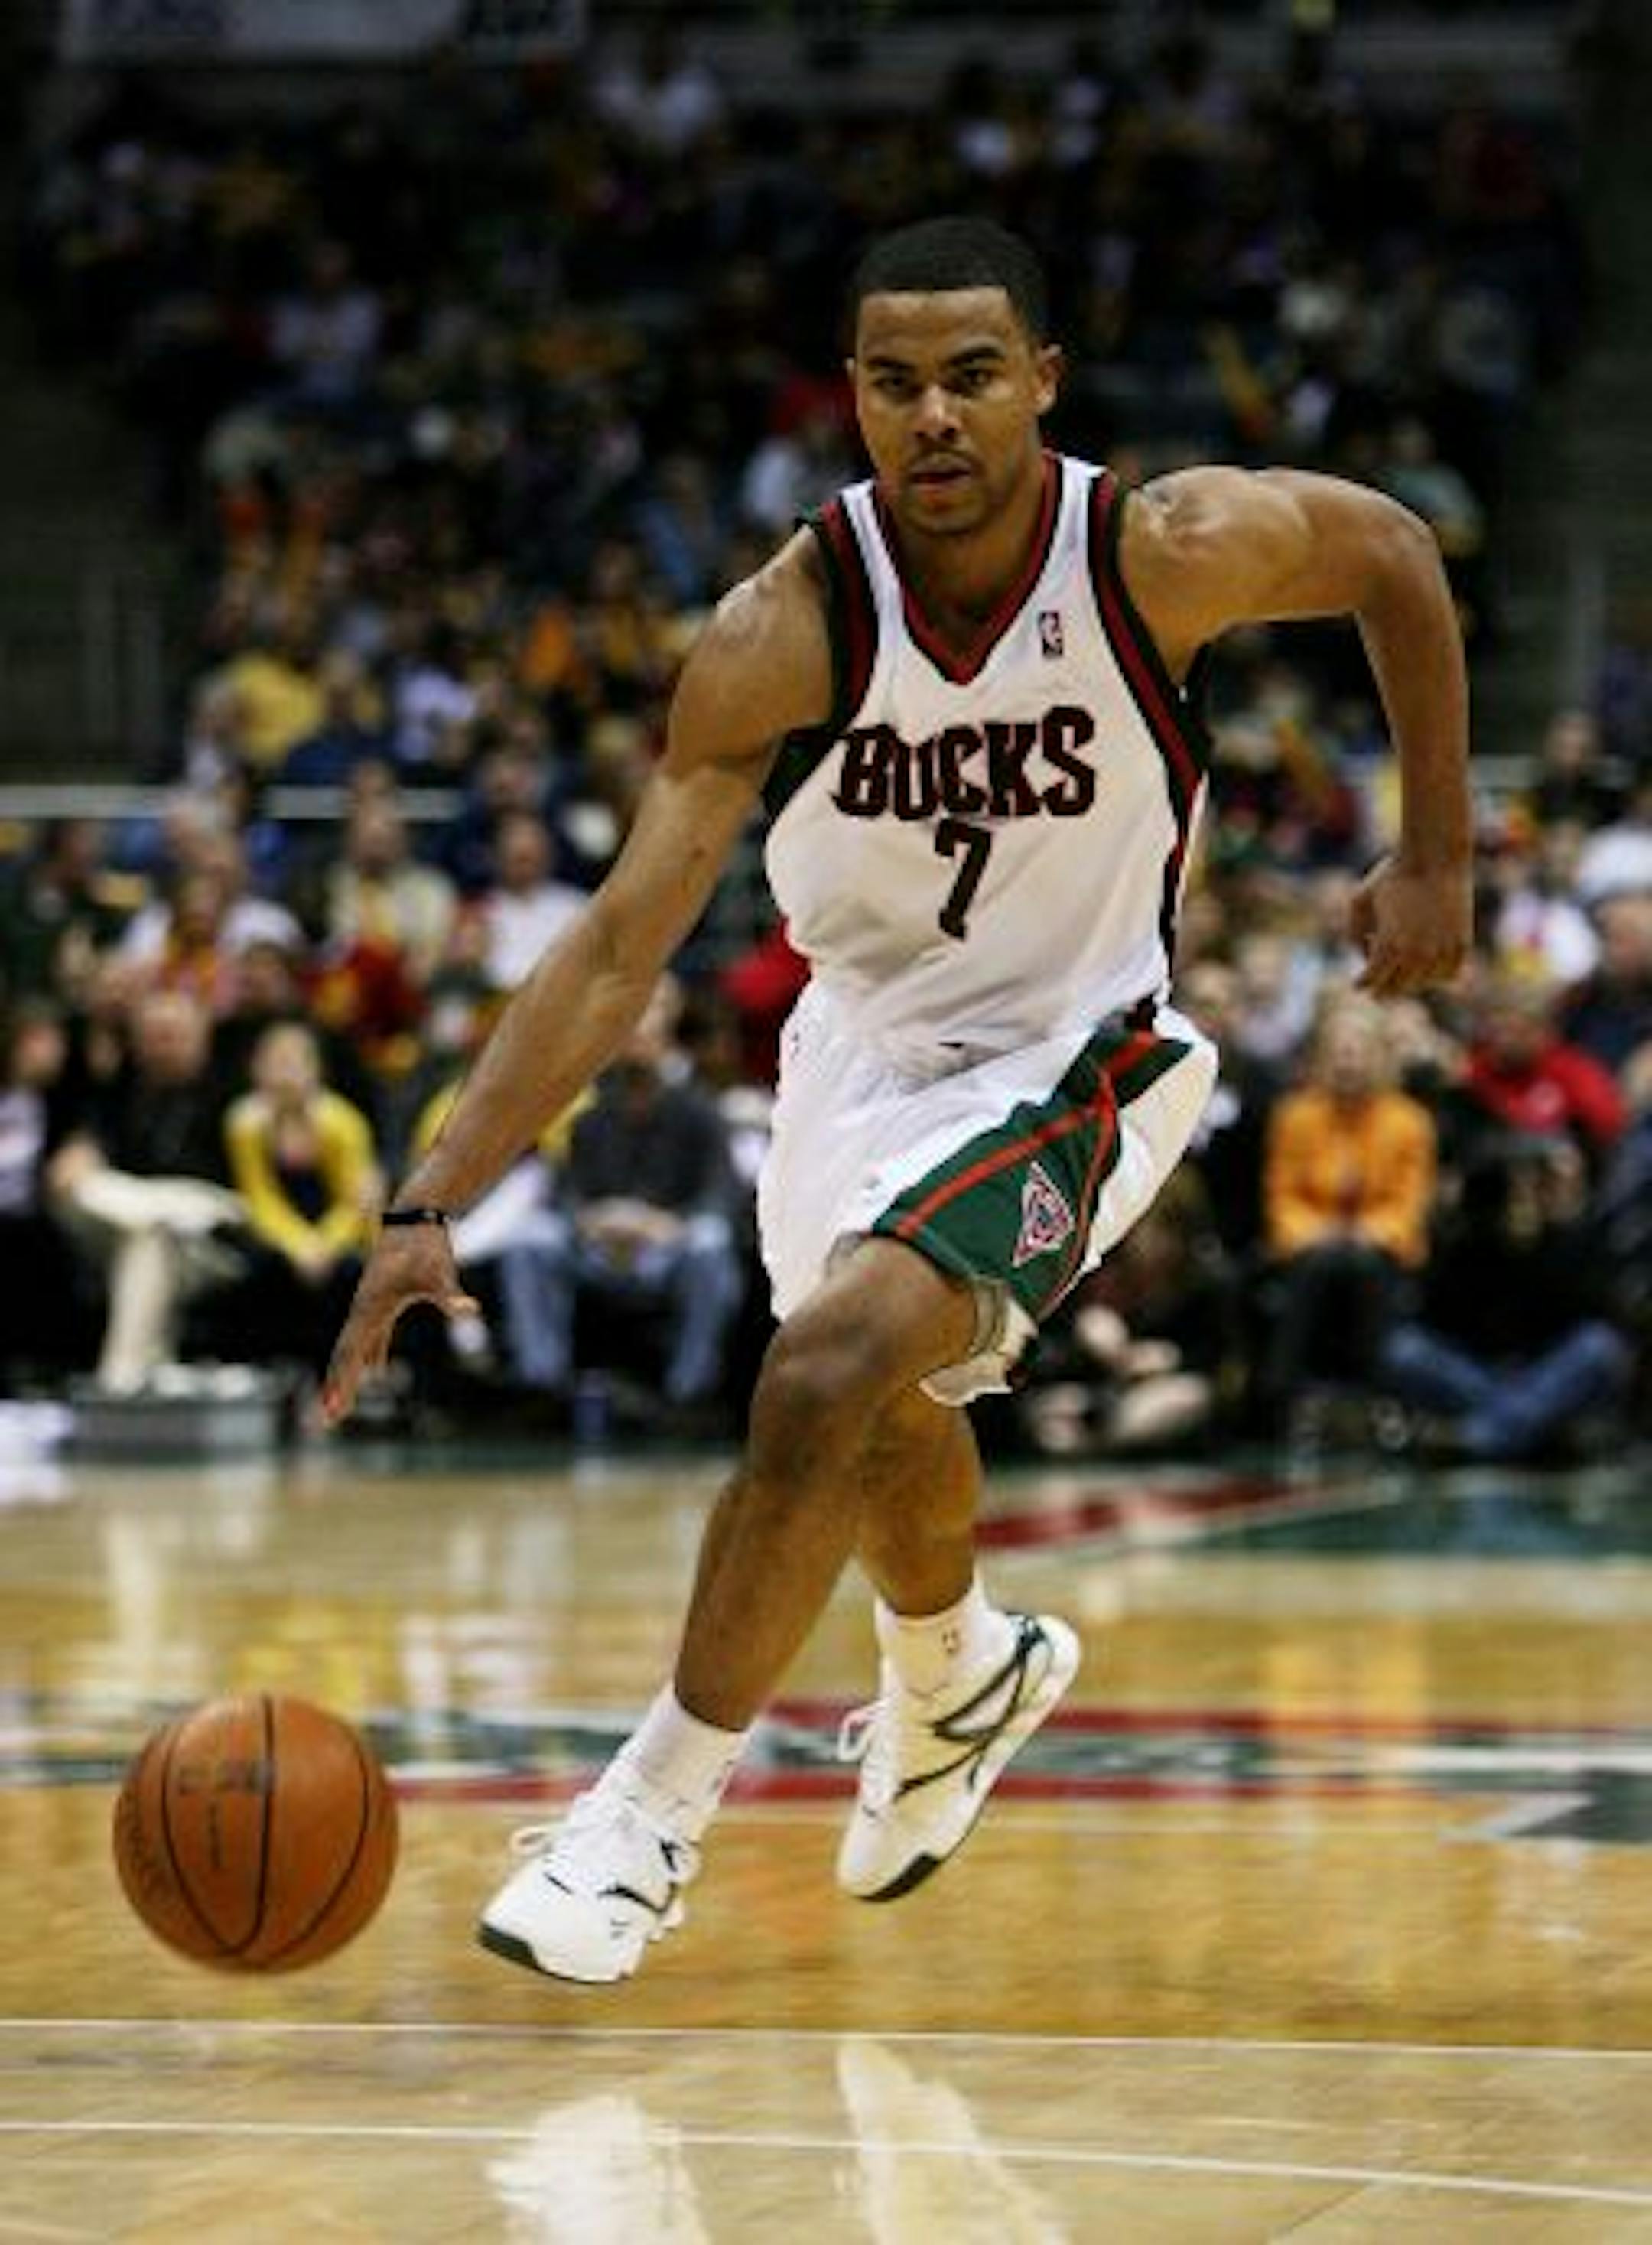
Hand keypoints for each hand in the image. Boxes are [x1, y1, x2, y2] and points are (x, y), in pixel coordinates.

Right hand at [319, 1226, 478, 1425]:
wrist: (416, 1216)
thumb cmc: (427, 1245)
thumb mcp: (439, 1272)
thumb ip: (451, 1296)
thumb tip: (470, 1311)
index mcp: (370, 1307)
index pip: (350, 1352)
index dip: (341, 1381)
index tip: (332, 1408)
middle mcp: (363, 1309)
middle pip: (345, 1355)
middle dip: (335, 1388)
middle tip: (326, 1421)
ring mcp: (371, 1306)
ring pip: (355, 1347)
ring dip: (347, 1376)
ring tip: (340, 1405)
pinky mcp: (384, 1301)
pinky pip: (372, 1336)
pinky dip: (371, 1355)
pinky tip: (376, 1372)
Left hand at [1348, 853, 1471, 996]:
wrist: (1435, 857)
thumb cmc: (1392, 876)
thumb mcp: (1359, 901)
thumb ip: (1353, 933)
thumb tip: (1365, 956)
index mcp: (1389, 947)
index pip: (1372, 981)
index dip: (1362, 984)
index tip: (1358, 986)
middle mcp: (1417, 955)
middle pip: (1397, 988)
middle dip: (1383, 987)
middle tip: (1377, 987)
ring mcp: (1442, 952)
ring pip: (1423, 984)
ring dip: (1409, 980)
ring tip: (1400, 965)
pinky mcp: (1461, 945)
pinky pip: (1448, 975)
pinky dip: (1436, 976)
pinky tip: (1425, 967)